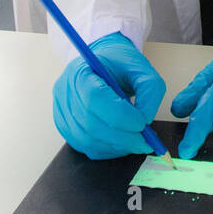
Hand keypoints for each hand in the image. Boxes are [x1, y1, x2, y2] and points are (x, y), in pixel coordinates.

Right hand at [53, 33, 165, 159]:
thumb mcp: (141, 68)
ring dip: (116, 146)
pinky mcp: (65, 127)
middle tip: (145, 142)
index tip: (142, 124)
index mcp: (81, 71)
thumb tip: (146, 120)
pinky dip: (108, 149)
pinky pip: (85, 146)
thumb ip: (149, 90)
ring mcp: (62, 111)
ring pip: (87, 139)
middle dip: (122, 137)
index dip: (120, 116)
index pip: (95, 98)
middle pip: (90, 123)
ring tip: (137, 142)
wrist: (103, 64)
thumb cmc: (120, 65)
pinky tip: (123, 143)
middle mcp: (65, 91)